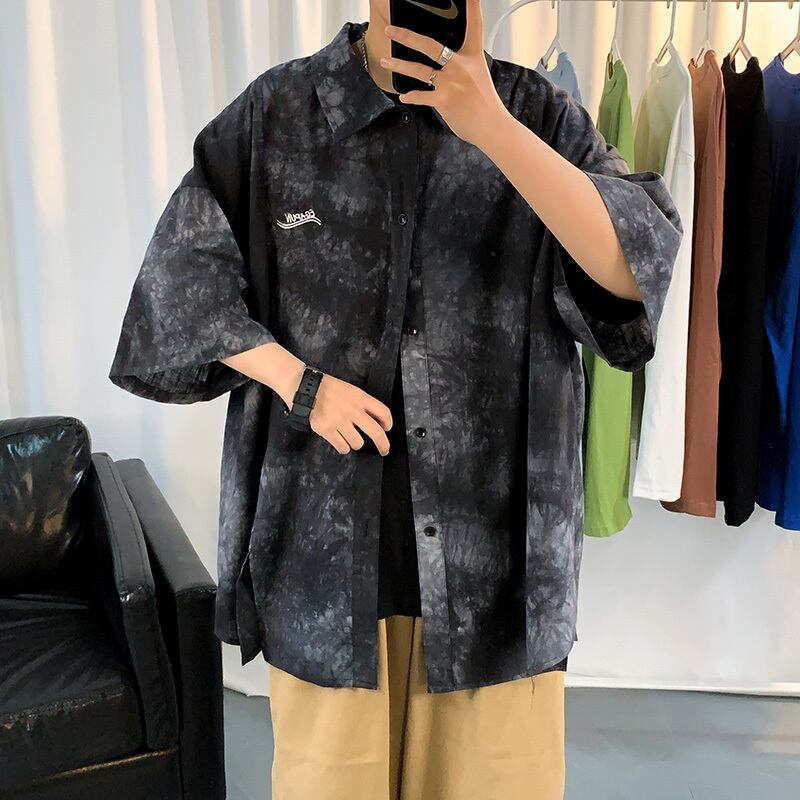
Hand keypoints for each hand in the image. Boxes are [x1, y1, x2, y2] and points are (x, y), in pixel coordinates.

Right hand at [309, 373, 392, 455]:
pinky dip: (343, 447)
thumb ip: (363, 404)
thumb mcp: (351, 390)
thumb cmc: (329, 390)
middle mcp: (352, 410)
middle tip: (384, 450)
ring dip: (355, 443)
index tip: (387, 428)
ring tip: (348, 436)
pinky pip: (343, 447)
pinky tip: (340, 440)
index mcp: (360, 398)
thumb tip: (376, 421)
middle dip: (383, 445)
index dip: (388, 423)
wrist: (306, 389)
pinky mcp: (327, 430)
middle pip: (376, 432)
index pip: (383, 412)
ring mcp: (339, 421)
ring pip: (358, 443)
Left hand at [381, 0, 507, 146]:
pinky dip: (412, 97)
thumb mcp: (477, 75)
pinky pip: (422, 96)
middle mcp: (460, 66)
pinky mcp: (444, 101)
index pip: (474, 24)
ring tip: (384, 61)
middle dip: (407, 36)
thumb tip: (443, 60)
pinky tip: (403, 95)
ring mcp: (451, 83)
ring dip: (398, 65)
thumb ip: (460, 64)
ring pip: (419, 70)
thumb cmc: (484, 103)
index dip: (471, 5)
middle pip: (430, 45)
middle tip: (390, 30)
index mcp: (472, 56)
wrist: (492, 126)